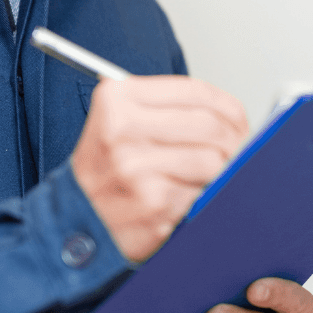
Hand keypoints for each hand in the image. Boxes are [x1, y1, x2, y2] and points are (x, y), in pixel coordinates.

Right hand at [70, 76, 248, 261]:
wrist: (73, 220)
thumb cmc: (104, 172)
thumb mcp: (120, 122)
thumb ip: (166, 109)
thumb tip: (229, 115)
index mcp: (117, 99)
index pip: (195, 92)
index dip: (227, 107)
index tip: (237, 120)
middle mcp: (123, 129)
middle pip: (210, 125)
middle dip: (234, 140)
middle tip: (238, 151)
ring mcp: (137, 167)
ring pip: (213, 161)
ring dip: (222, 172)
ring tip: (211, 176)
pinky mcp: (153, 202)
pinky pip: (202, 193)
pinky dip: (203, 197)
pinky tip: (188, 198)